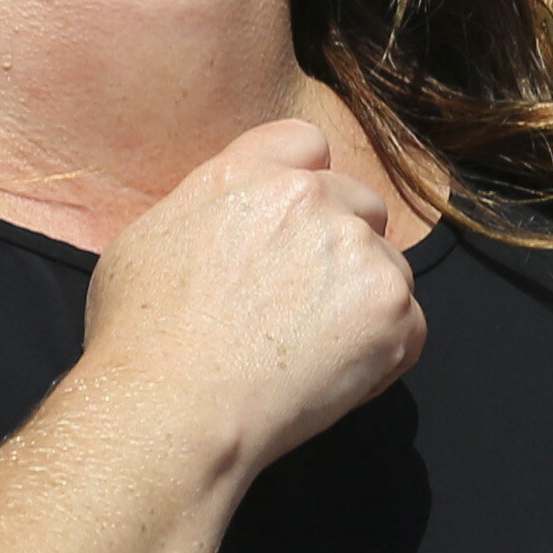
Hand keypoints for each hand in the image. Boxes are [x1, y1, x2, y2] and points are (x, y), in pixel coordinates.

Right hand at [79, 121, 425, 478]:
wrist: (170, 409)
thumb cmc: (141, 340)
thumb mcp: (149, 240)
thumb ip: (209, 206)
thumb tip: (236, 210)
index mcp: (247, 175)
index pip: (306, 143)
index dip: (308, 185)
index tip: (297, 228)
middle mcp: (308, 198)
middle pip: (360, 204)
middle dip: (342, 249)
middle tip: (302, 305)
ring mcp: (356, 249)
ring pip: (389, 266)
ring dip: (364, 303)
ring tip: (308, 352)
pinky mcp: (391, 305)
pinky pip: (410, 325)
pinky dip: (384, 354)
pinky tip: (331, 378)